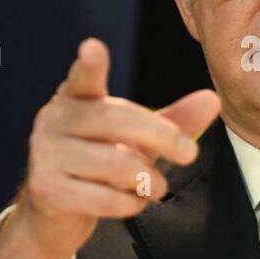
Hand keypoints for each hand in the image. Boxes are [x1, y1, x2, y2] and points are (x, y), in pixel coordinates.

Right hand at [0, 37, 220, 258]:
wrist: (56, 211)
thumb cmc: (103, 163)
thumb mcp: (139, 139)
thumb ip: (174, 120)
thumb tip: (213, 99)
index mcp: (77, 98)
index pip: (83, 78)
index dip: (89, 64)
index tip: (93, 47)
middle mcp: (55, 120)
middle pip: (114, 119)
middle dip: (161, 136)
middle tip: (190, 153)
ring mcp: (46, 154)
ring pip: (113, 163)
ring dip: (147, 179)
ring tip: (157, 187)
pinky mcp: (47, 190)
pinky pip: (101, 198)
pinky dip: (129, 204)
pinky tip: (134, 202)